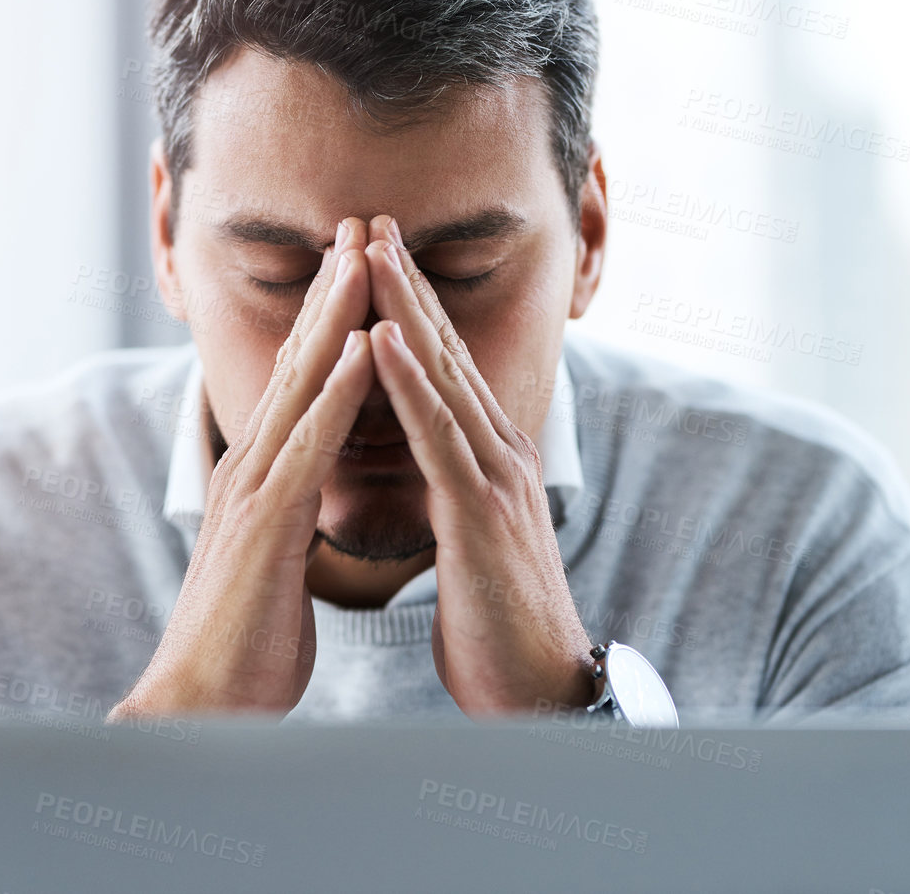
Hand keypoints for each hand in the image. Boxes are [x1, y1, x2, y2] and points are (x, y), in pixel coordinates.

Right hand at [108, 219, 375, 717]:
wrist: (202, 705)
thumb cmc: (245, 640)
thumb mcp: (275, 560)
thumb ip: (287, 516)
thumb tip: (302, 499)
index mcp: (263, 475)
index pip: (303, 380)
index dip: (330, 318)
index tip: (359, 265)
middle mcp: (253, 467)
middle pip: (299, 361)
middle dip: (332, 290)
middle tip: (359, 224)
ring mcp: (256, 490)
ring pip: (303, 385)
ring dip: (336, 316)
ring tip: (363, 256)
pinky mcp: (268, 524)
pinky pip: (310, 445)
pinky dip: (339, 391)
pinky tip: (363, 347)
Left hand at [361, 215, 596, 714]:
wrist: (540, 692)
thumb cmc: (498, 620)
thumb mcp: (472, 535)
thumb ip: (454, 486)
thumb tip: (435, 460)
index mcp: (488, 456)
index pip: (441, 364)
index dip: (408, 304)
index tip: (374, 252)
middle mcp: (497, 451)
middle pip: (443, 348)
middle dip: (404, 280)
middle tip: (371, 218)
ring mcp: (492, 476)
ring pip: (439, 375)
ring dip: (402, 307)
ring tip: (370, 249)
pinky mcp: (479, 512)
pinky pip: (436, 435)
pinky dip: (407, 382)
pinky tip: (381, 339)